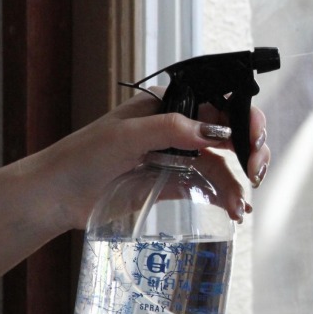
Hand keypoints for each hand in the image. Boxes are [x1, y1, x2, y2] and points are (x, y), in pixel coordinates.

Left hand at [33, 90, 270, 231]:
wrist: (57, 196)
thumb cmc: (83, 155)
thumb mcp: (127, 134)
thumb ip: (172, 128)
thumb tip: (218, 132)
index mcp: (170, 105)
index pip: (219, 103)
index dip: (244, 118)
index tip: (252, 140)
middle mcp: (180, 128)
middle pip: (229, 132)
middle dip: (250, 151)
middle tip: (256, 173)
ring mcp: (179, 156)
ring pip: (223, 163)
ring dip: (238, 182)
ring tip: (243, 206)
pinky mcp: (174, 182)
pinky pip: (209, 186)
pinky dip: (226, 196)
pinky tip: (235, 210)